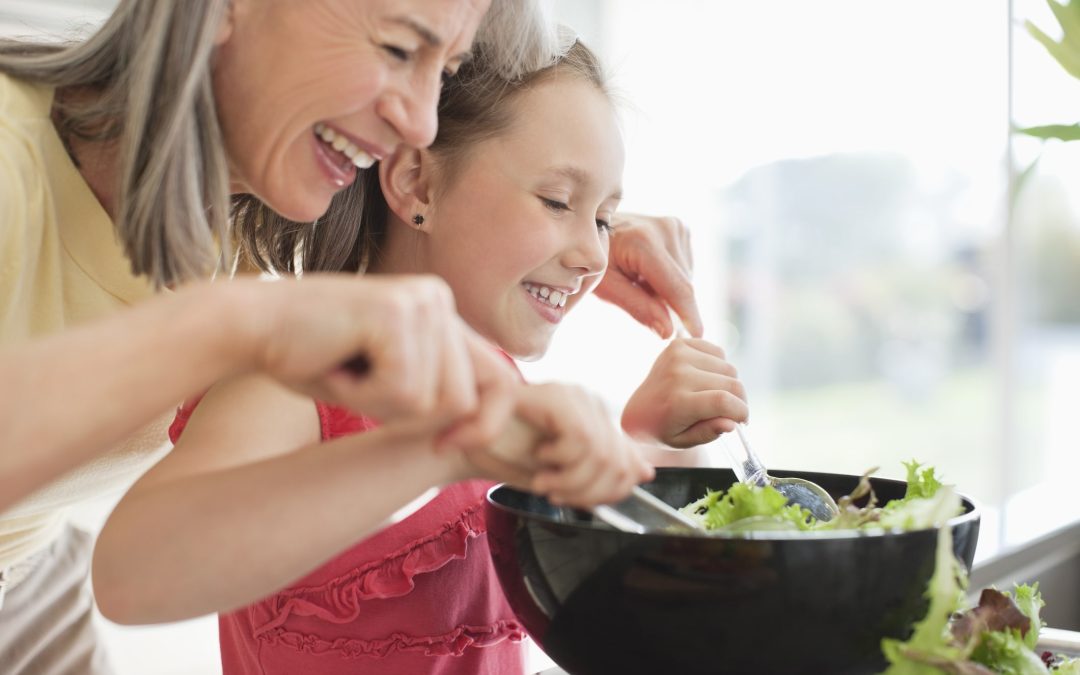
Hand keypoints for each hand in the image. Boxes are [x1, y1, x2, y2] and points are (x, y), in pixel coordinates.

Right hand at [236, 274, 517, 428]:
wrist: (249, 327)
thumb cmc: (312, 359)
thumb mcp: (386, 379)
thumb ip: (432, 390)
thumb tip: (477, 428)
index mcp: (442, 311)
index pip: (499, 379)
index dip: (483, 424)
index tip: (443, 447)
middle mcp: (439, 298)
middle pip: (463, 399)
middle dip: (409, 417)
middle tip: (357, 386)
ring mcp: (422, 301)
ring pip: (434, 401)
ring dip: (380, 406)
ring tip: (344, 371)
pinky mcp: (397, 313)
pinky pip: (403, 392)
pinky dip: (362, 397)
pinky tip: (335, 365)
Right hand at [476, 383, 653, 508]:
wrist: (461, 441)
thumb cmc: (506, 455)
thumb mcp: (560, 473)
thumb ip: (601, 472)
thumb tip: (646, 472)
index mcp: (594, 418)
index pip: (629, 459)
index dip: (611, 491)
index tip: (580, 502)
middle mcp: (590, 401)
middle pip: (620, 462)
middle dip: (588, 492)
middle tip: (555, 494)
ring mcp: (575, 395)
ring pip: (603, 455)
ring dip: (571, 481)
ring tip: (545, 481)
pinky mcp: (558, 397)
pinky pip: (581, 441)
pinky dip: (561, 462)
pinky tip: (541, 459)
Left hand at [595, 213, 701, 337]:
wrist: (592, 229)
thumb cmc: (595, 260)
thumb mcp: (606, 288)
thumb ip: (638, 307)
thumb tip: (669, 331)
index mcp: (644, 242)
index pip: (677, 287)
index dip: (689, 314)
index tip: (699, 336)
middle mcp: (666, 228)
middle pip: (683, 286)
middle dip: (669, 303)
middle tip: (638, 298)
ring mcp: (676, 226)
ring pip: (686, 278)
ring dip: (667, 290)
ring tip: (638, 280)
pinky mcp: (680, 228)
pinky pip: (684, 268)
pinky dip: (669, 277)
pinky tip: (646, 270)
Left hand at [621, 338, 747, 447]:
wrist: (638, 412)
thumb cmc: (663, 430)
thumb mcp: (683, 441)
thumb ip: (708, 433)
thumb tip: (732, 423)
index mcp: (678, 402)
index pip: (723, 401)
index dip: (741, 412)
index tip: (743, 421)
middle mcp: (678, 375)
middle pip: (731, 384)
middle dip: (739, 401)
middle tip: (731, 412)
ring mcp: (678, 356)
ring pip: (729, 368)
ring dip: (729, 384)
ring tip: (715, 396)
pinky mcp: (678, 345)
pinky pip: (718, 352)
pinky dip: (719, 367)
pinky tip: (707, 379)